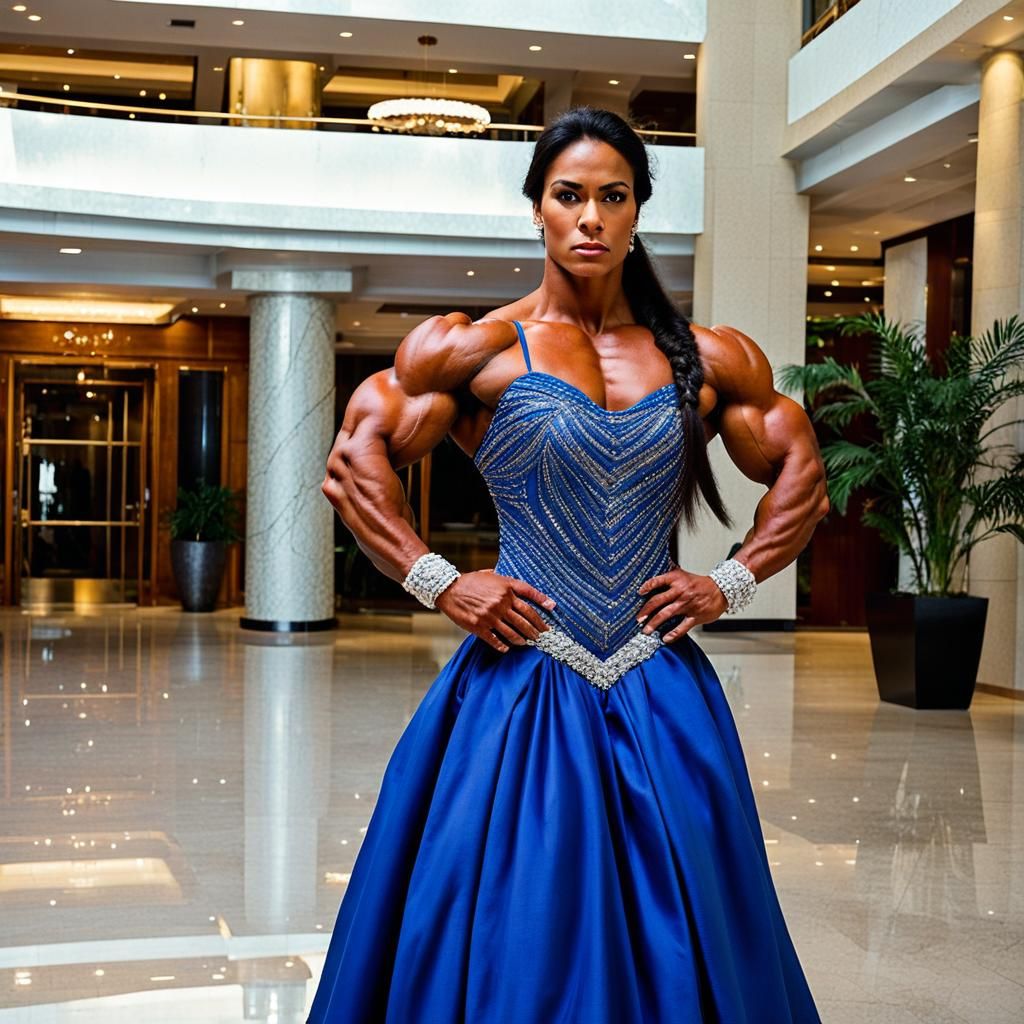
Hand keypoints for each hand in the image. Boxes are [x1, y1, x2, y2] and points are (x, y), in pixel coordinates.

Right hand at [435, 569, 555, 652]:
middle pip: (525, 618)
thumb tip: (521, 588)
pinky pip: (495, 639)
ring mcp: (490, 616)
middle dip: (536, 628)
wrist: (448, 589)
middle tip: (542, 635)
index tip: (552, 608)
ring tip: (528, 643)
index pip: (529, 597)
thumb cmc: (470, 581)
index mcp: (505, 588)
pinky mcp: (479, 627)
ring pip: (513, 631)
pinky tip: (508, 648)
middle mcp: (500, 602)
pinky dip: (503, 645)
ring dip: (523, 639)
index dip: (542, 602)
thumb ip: (507, 582)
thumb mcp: (491, 575)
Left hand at [636, 567, 728, 642]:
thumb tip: (656, 565)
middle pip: (658, 601)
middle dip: (645, 611)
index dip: (647, 586)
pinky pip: (682, 627)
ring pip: (667, 614)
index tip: (639, 593)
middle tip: (638, 619)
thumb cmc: (700, 584)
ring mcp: (687, 604)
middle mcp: (680, 591)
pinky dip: (673, 634)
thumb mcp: (683, 574)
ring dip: (654, 623)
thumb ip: (669, 573)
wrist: (721, 590)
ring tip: (646, 630)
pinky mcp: (695, 616)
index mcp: (676, 579)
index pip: (657, 581)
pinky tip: (665, 638)